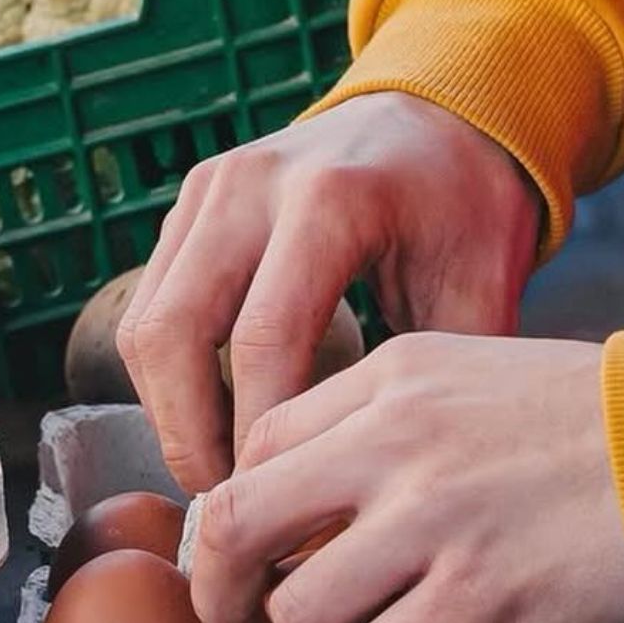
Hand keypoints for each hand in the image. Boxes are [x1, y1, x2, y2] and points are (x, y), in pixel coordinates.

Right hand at [117, 91, 540, 491]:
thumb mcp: (478, 290)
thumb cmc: (464, 208)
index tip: (279, 508)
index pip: (262, 342)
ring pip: (145, 322)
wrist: (438, 114)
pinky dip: (168, 372)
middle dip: (190, 435)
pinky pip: (149, 301)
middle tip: (229, 507)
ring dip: (168, 410)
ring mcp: (210, 187)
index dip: (257, 440)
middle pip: (175, 333)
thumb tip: (381, 494)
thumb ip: (429, 385)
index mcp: (330, 201)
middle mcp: (253, 184)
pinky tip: (212, 418)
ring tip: (219, 474)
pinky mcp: (189, 200)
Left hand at [190, 333, 623, 622]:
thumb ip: (383, 425)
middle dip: (221, 593)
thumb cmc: (599, 423)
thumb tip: (309, 509)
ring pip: (293, 611)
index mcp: (389, 379)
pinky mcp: (479, 600)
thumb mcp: (474, 379)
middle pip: (235, 524)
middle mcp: (393, 441)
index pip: (253, 448)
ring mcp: (433, 521)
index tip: (254, 559)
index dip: (237, 517)